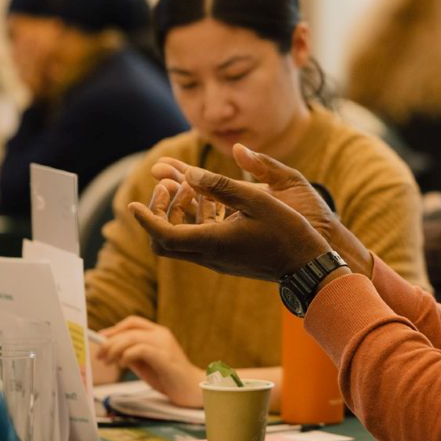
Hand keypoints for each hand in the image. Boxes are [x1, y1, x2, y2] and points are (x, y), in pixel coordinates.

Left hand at [95, 317, 203, 406]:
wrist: (191, 389)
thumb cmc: (168, 377)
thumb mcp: (146, 363)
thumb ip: (132, 354)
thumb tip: (109, 350)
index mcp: (159, 333)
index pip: (132, 322)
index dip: (113, 329)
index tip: (100, 339)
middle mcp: (161, 335)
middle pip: (129, 330)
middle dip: (109, 342)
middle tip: (100, 356)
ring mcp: (164, 345)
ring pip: (132, 337)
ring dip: (115, 349)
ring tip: (109, 362)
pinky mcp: (164, 357)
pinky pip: (140, 349)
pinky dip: (127, 355)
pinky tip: (123, 364)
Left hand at [128, 154, 334, 281]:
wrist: (308, 266)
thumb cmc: (287, 231)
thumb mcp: (256, 200)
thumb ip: (220, 186)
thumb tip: (188, 174)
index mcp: (212, 242)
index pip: (162, 235)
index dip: (145, 219)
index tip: (132, 203)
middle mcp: (209, 255)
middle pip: (165, 241)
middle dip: (159, 213)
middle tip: (166, 187)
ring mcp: (218, 260)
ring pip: (182, 240)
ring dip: (179, 214)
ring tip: (190, 187)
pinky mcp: (227, 259)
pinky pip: (199, 241)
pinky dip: (196, 220)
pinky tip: (212, 200)